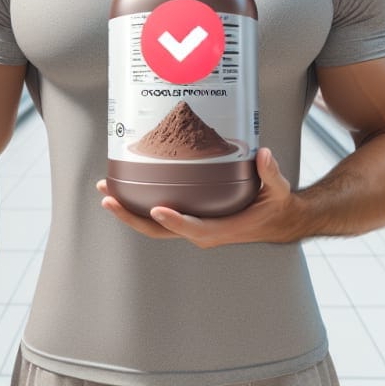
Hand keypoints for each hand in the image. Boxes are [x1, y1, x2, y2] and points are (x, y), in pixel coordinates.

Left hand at [95, 148, 300, 247]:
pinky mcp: (189, 218)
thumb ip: (271, 173)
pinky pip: (160, 217)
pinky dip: (139, 205)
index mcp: (222, 229)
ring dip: (128, 211)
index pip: (194, 228)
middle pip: (159, 231)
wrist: (278, 221)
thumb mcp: (278, 191)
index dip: (175, 221)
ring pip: (154, 226)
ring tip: (106, 192)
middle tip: (108, 198)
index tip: (156, 210)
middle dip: (131, 216)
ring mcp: (193, 226)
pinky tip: (126, 189)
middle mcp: (202, 231)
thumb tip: (263, 154)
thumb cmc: (276, 206)